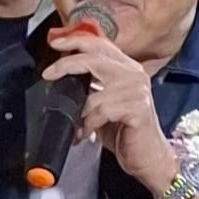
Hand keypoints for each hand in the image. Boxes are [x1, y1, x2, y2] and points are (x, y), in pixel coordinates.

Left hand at [39, 28, 175, 188]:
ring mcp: (137, 90)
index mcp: (128, 68)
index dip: (76, 40)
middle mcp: (134, 74)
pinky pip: (101, 111)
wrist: (149, 158)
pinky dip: (88, 124)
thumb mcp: (106, 103)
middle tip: (49, 74)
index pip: (100, 44)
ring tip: (76, 124)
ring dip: (78, 110)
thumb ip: (92, 84)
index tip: (56, 43)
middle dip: (66, 64)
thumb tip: (62, 74)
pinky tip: (86, 133)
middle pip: (94, 58)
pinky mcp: (137, 108)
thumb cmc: (126, 132)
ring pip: (93, 90)